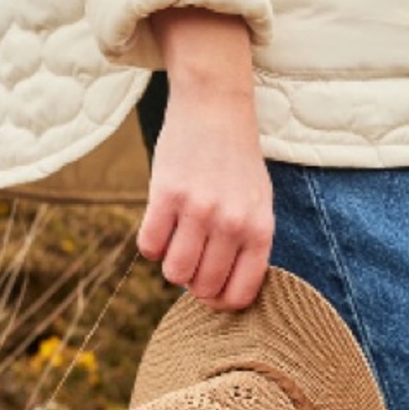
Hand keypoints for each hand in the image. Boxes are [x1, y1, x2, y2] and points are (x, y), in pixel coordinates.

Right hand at [136, 8, 273, 311]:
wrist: (216, 108)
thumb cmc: (237, 162)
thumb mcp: (259, 204)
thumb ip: (247, 246)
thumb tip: (223, 294)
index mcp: (260, 230)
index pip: (239, 295)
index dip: (220, 301)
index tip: (211, 289)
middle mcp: (232, 223)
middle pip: (203, 288)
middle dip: (194, 283)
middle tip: (192, 260)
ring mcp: (199, 209)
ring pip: (175, 273)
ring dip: (171, 266)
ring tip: (177, 243)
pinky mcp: (166, 194)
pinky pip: (149, 246)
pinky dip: (151, 245)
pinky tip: (161, 226)